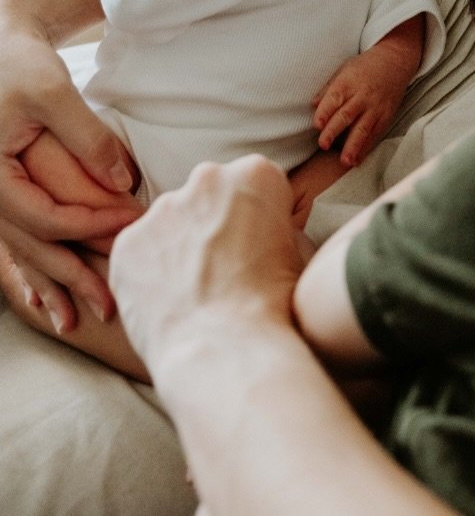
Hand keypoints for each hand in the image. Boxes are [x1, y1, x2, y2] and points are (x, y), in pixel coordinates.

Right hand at [0, 0, 138, 327]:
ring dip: (51, 285)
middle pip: (32, 247)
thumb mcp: (53, 91)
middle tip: (111, 305)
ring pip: (21, 252)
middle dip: (72, 277)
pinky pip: (14, 242)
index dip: (91, 225)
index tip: (132, 227)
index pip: (46, 216)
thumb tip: (126, 181)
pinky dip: (32, 271)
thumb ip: (88, 136)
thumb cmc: (21, 61)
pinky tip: (46, 300)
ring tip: (80, 321)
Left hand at [110, 157, 304, 379]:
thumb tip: (265, 232)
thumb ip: (276, 225)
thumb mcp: (297, 251)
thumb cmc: (272, 307)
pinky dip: (149, 271)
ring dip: (180, 246)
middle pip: (209, 197)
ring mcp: (163, 208)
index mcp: (256, 174)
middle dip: (214, 224)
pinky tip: (167, 301)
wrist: (226, 348)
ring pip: (171, 222)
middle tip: (223, 268)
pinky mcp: (128, 241)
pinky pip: (139, 250)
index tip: (257, 245)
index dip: (257, 219)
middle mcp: (207, 179)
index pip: (254, 185)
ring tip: (194, 291)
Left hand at [312, 16, 423, 167]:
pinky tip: (358, 159)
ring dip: (353, 146)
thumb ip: (328, 89)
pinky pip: (376, 133)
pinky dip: (366, 147)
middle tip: (323, 145)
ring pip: (363, 128)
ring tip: (345, 161)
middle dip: (334, 130)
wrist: (395, 60)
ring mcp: (376, 106)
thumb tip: (313, 105)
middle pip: (346, 115)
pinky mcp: (386, 115)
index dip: (325, 112)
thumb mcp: (344, 69)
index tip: (317, 125)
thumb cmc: (365, 65)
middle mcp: (362, 95)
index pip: (334, 98)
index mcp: (348, 82)